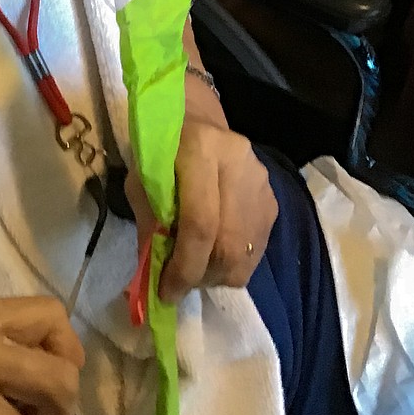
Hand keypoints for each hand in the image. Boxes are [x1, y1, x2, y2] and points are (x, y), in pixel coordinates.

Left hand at [126, 115, 277, 301]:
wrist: (196, 122)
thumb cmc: (160, 151)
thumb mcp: (140, 182)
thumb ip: (149, 226)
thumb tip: (156, 278)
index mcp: (200, 149)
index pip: (200, 223)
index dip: (184, 266)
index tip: (166, 292)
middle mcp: (239, 163)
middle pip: (229, 244)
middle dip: (201, 276)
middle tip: (180, 287)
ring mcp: (262, 181)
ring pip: (246, 253)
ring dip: (217, 275)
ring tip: (195, 271)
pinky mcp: (273, 198)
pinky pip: (256, 248)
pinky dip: (232, 264)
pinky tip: (212, 255)